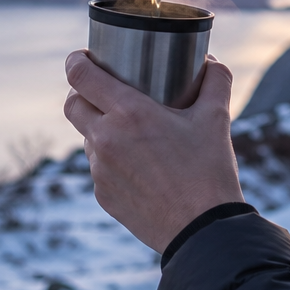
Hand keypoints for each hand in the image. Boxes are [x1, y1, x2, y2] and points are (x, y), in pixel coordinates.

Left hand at [63, 50, 243, 252]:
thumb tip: (211, 61)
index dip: (76, 61)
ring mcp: (99, 170)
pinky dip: (112, 161)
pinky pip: (99, 168)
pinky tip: (138, 166)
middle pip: (72, 104)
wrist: (203, 231)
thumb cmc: (210, 171)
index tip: (84, 58)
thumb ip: (215, 80)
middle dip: (82, 92)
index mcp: (129, 113)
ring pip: (87, 138)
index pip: (80, 75)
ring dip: (100, 129)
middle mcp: (105, 139)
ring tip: (130, 132)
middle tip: (104, 91)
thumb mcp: (217, 119)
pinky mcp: (102, 195)